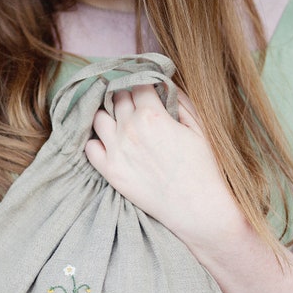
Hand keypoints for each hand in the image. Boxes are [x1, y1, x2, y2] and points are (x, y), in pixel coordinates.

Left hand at [84, 84, 245, 249]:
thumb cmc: (203, 167)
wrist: (197, 208)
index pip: (137, 84)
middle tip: (137, 106)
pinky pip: (90, 147)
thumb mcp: (198, 127)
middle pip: (117, 98)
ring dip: (109, 115)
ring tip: (121, 122)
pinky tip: (110, 143)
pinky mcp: (110, 172)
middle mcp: (130, 129)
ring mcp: (116, 151)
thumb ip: (180, 100)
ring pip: (99, 118)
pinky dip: (97, 141)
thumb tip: (164, 84)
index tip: (147, 90)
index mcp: (152, 115)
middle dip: (127, 97)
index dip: (143, 84)